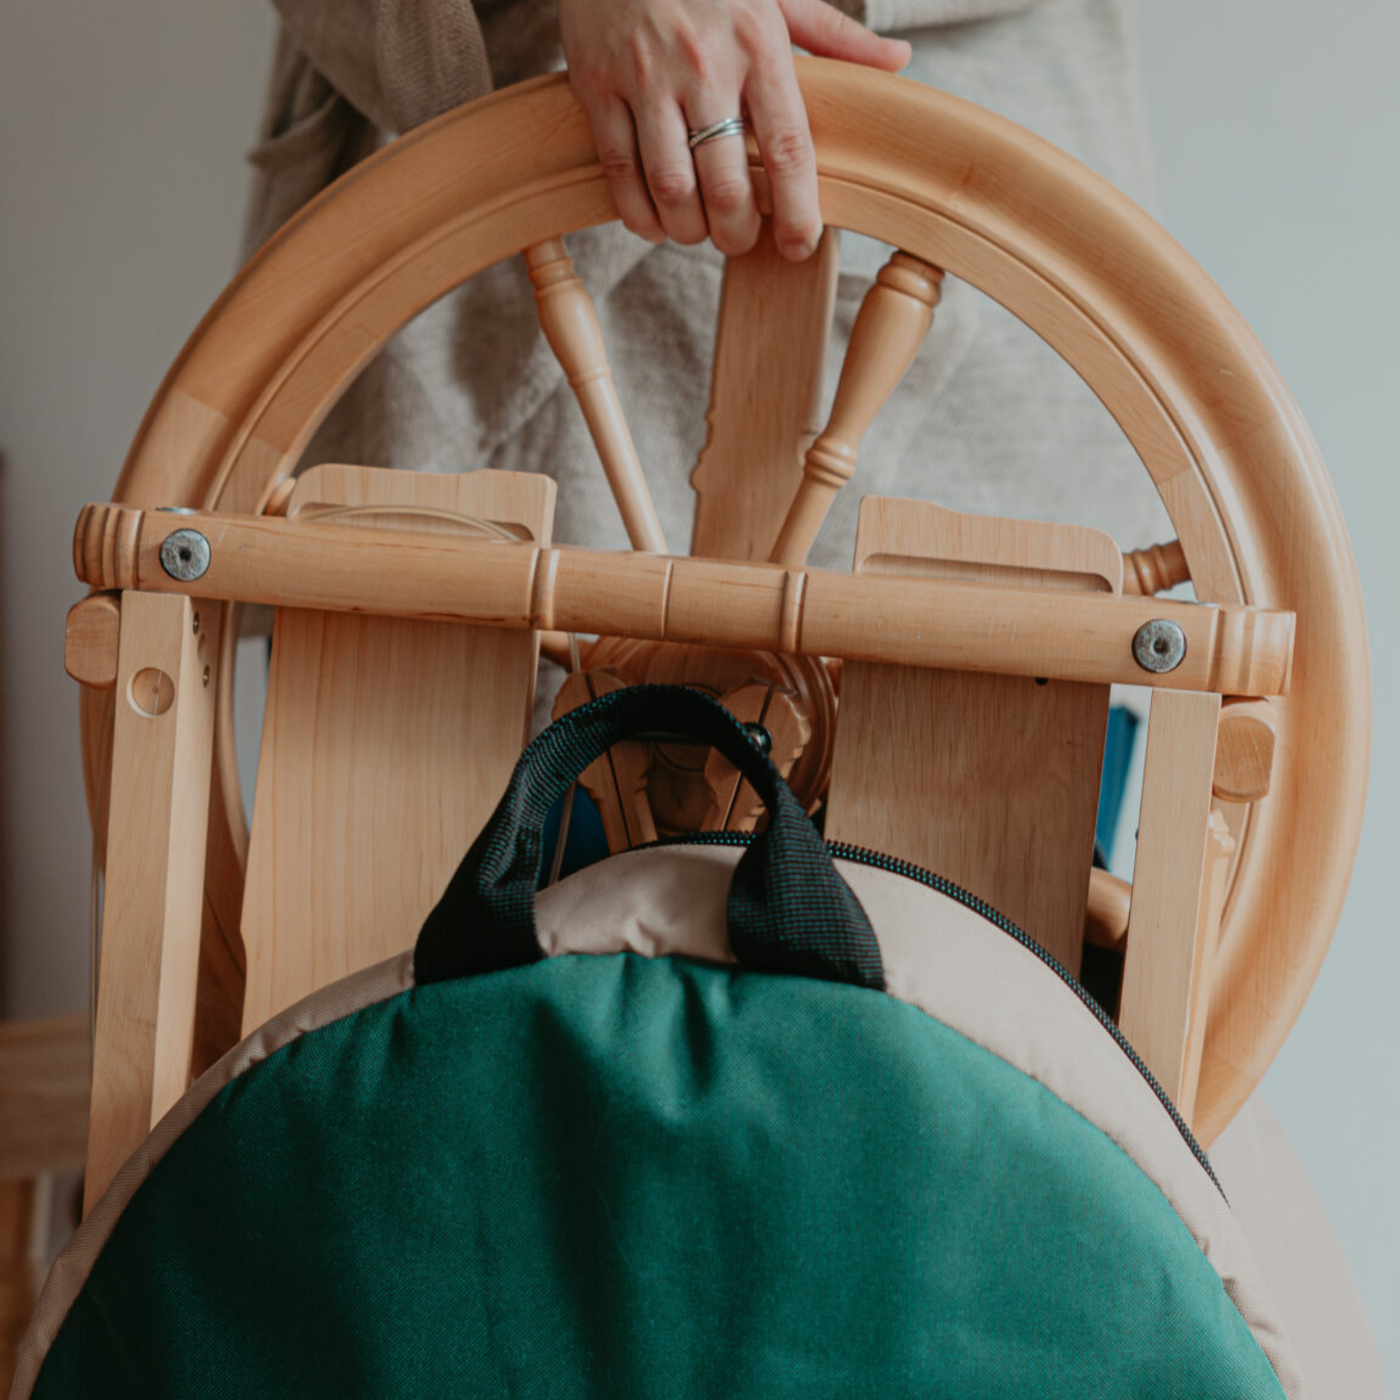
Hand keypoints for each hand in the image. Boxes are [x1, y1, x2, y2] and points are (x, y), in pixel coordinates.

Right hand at [559, 0, 909, 259]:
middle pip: (727, 186)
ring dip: (687, 229)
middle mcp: (704, 64)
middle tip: (739, 241)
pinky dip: (637, 212)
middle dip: (736, 233)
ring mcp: (646, 77)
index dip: (796, 212)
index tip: (798, 245)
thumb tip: (897, 62)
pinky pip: (619, 170)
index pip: (788, 150)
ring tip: (696, 231)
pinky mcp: (597, 84)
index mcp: (759, 44)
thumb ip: (834, 35)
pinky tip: (653, 222)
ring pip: (672, 187)